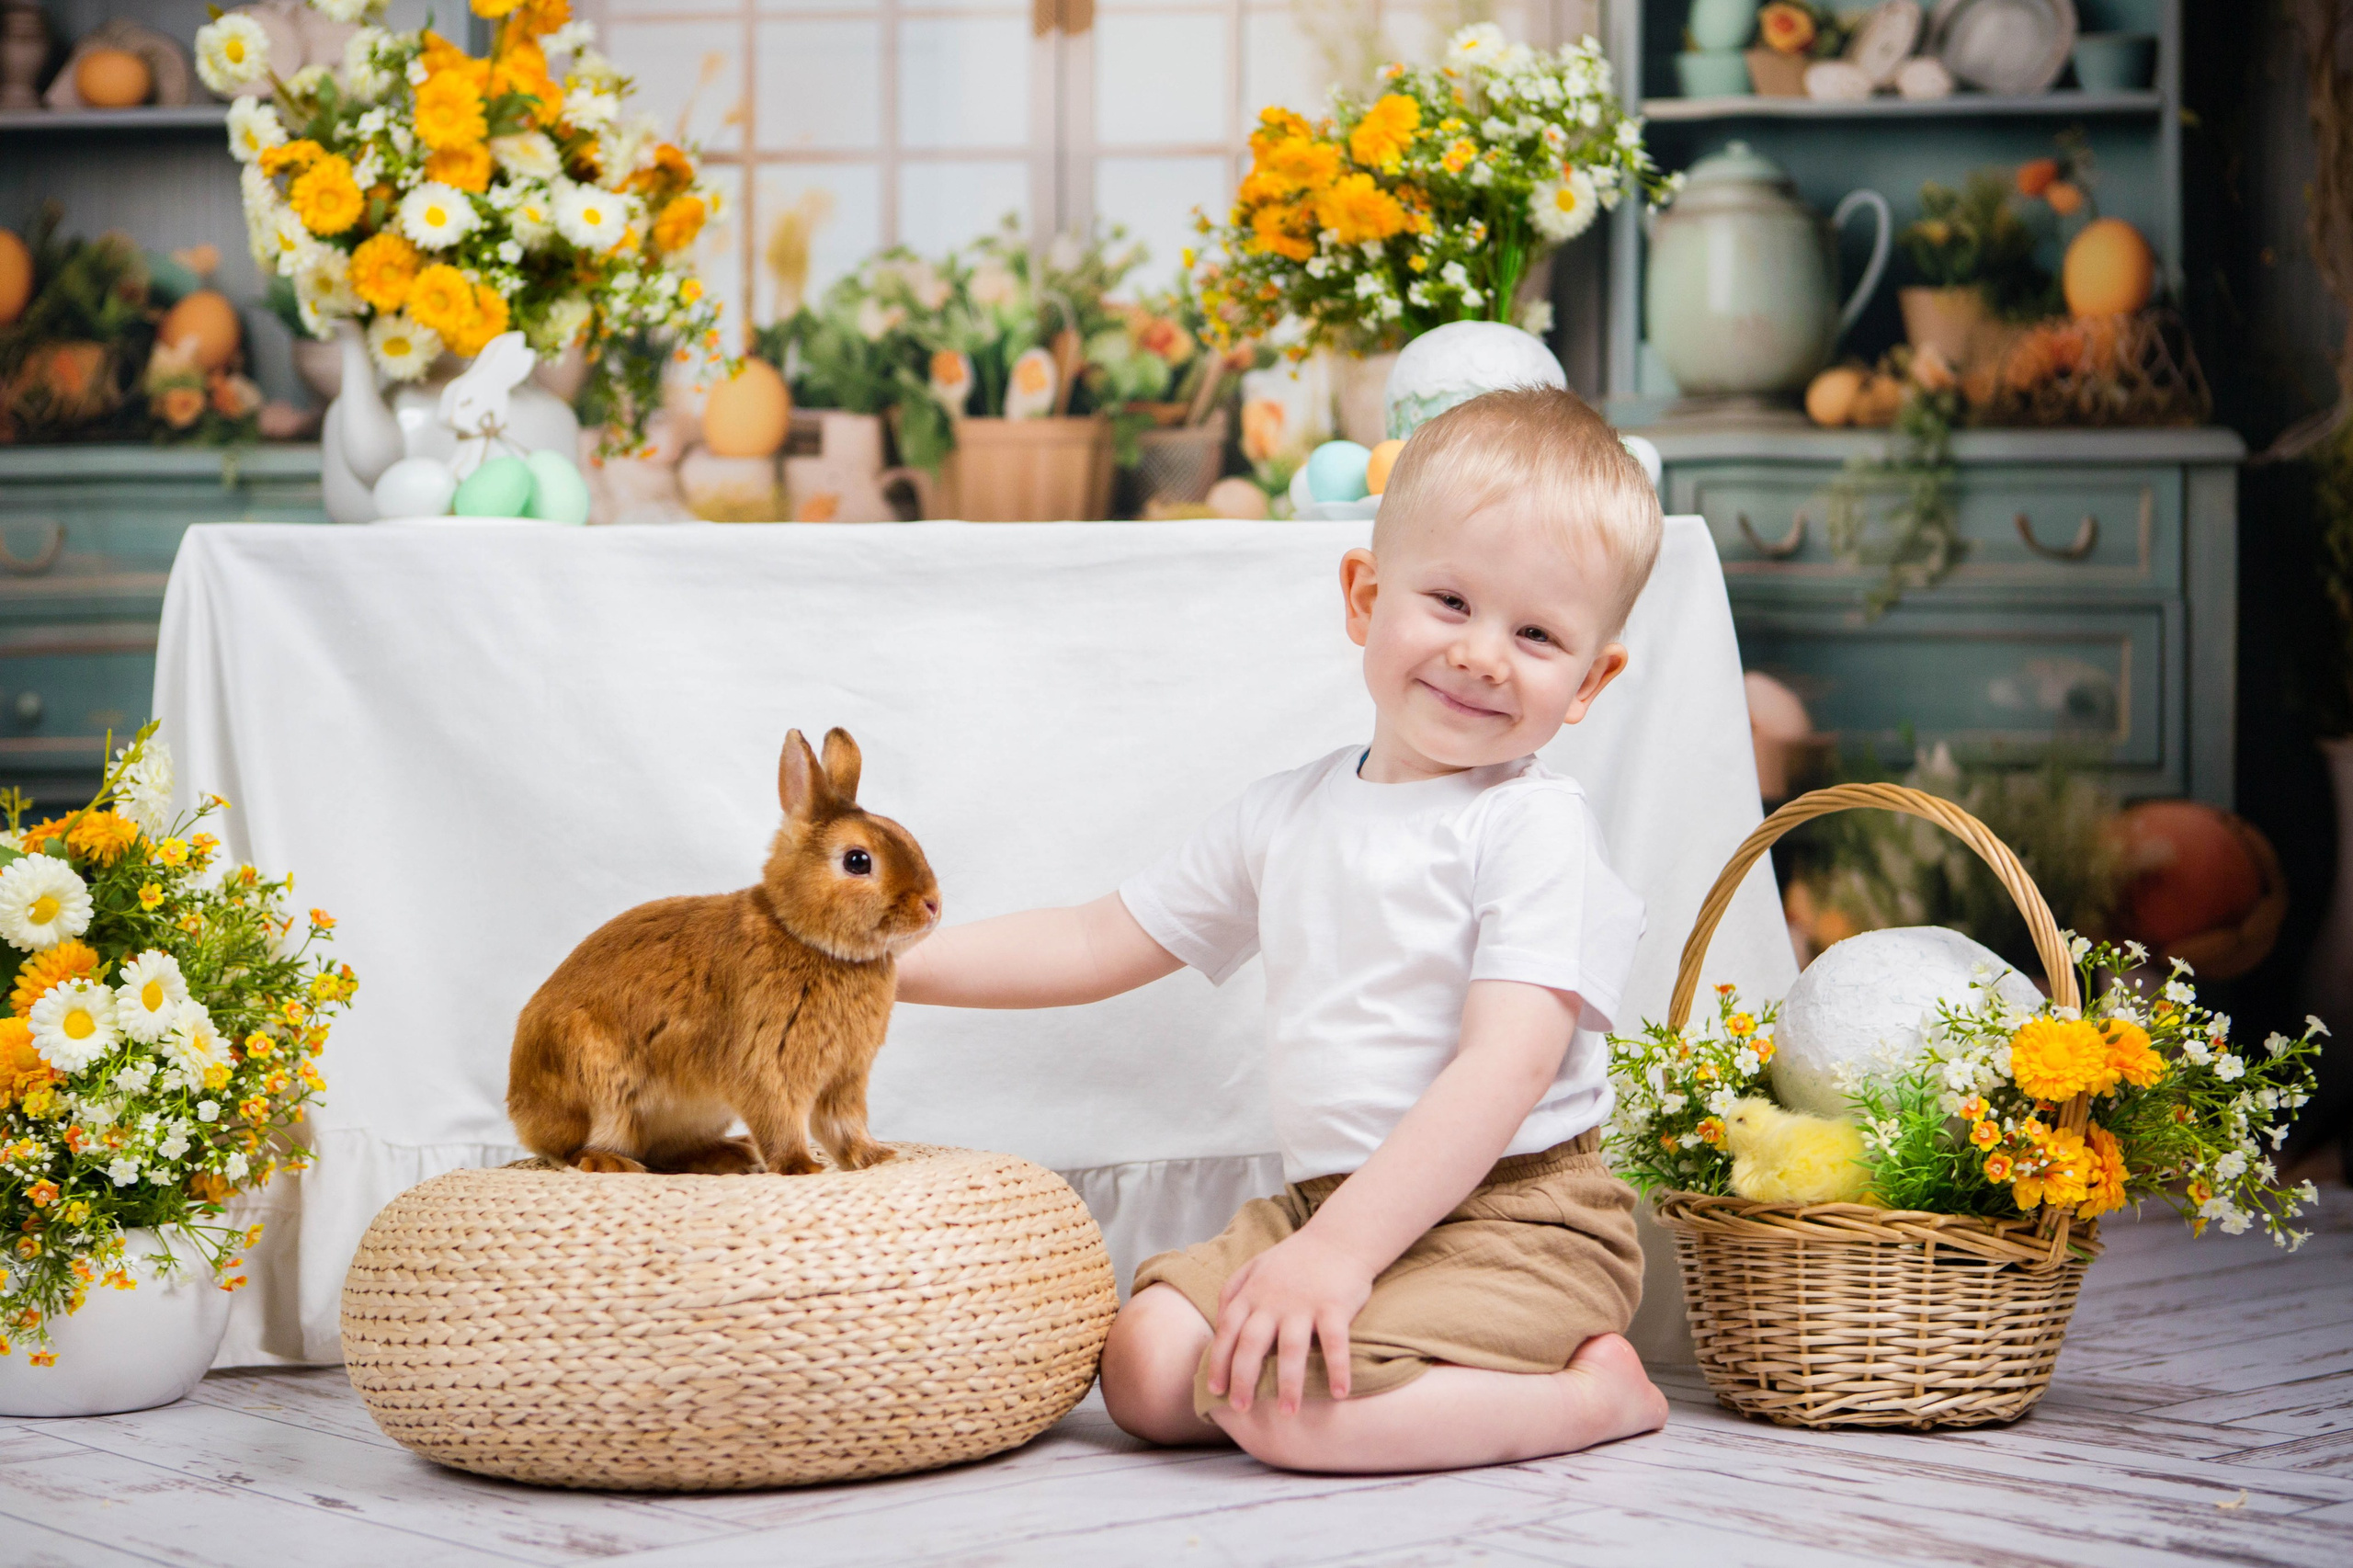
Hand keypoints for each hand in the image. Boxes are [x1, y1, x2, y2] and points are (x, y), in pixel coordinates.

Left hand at [1205, 1227, 1372, 1415]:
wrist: (1338, 1237)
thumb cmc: (1295, 1259)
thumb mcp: (1255, 1266)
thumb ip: (1233, 1292)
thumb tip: (1217, 1323)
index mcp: (1251, 1293)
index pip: (1227, 1332)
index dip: (1218, 1362)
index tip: (1214, 1390)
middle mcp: (1273, 1300)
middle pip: (1252, 1344)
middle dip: (1243, 1378)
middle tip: (1242, 1408)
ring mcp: (1304, 1303)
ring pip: (1291, 1348)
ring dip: (1288, 1382)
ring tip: (1287, 1412)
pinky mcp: (1334, 1306)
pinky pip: (1335, 1342)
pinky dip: (1338, 1368)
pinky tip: (1339, 1393)